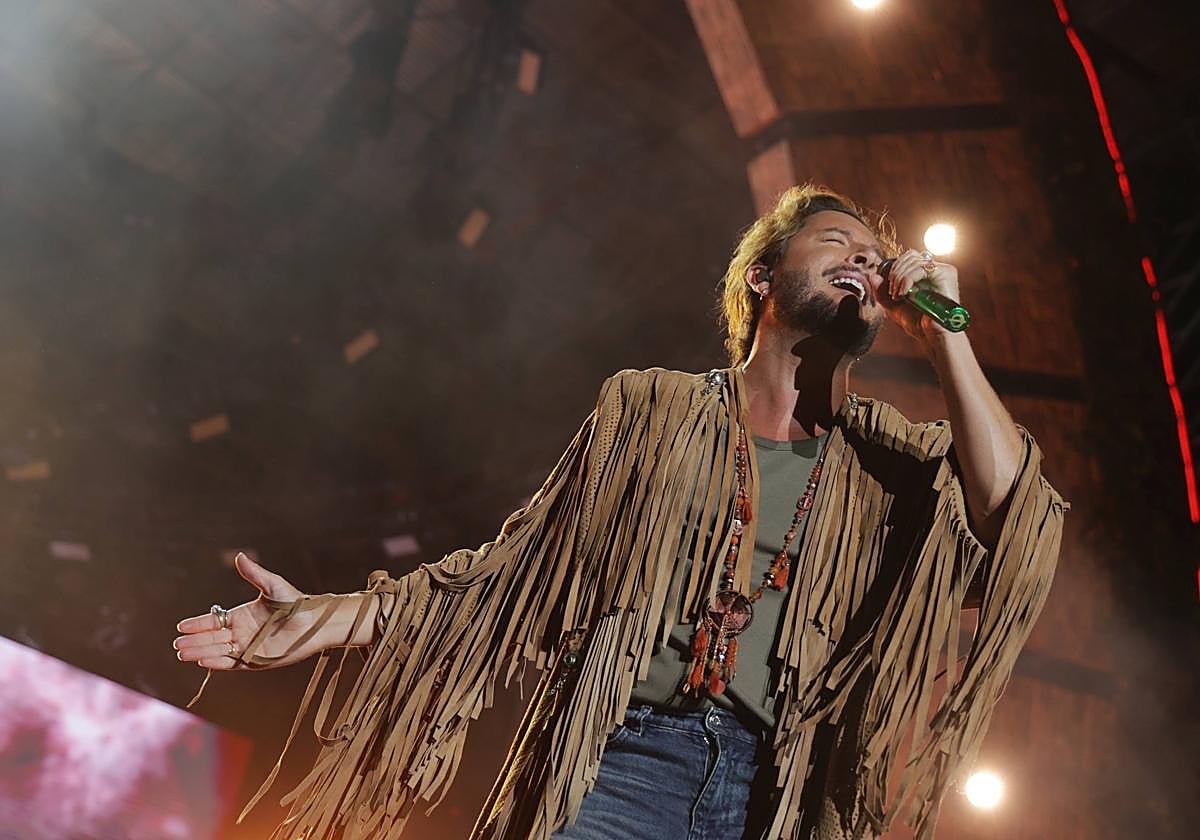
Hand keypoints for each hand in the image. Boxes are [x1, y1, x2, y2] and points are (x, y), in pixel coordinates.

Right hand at [173, 553, 312, 670]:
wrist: (314, 622)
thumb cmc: (295, 603)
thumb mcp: (272, 586)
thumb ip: (254, 573)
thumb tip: (239, 556)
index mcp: (242, 615)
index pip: (214, 620)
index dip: (198, 624)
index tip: (181, 626)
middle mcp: (242, 632)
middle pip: (212, 637)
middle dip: (194, 640)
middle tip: (176, 644)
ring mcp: (247, 647)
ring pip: (218, 651)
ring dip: (201, 651)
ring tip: (182, 653)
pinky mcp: (256, 661)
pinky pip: (232, 662)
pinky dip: (218, 662)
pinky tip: (203, 660)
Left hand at [878, 248, 961, 342]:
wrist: (932, 336)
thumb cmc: (918, 323)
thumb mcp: (893, 307)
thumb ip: (882, 292)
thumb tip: (873, 276)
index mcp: (925, 274)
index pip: (907, 257)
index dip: (894, 268)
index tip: (889, 287)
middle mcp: (934, 270)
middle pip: (909, 255)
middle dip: (894, 273)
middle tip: (892, 292)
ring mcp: (941, 270)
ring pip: (913, 261)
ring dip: (899, 278)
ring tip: (898, 296)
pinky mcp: (946, 274)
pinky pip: (920, 268)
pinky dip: (906, 279)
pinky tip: (903, 294)